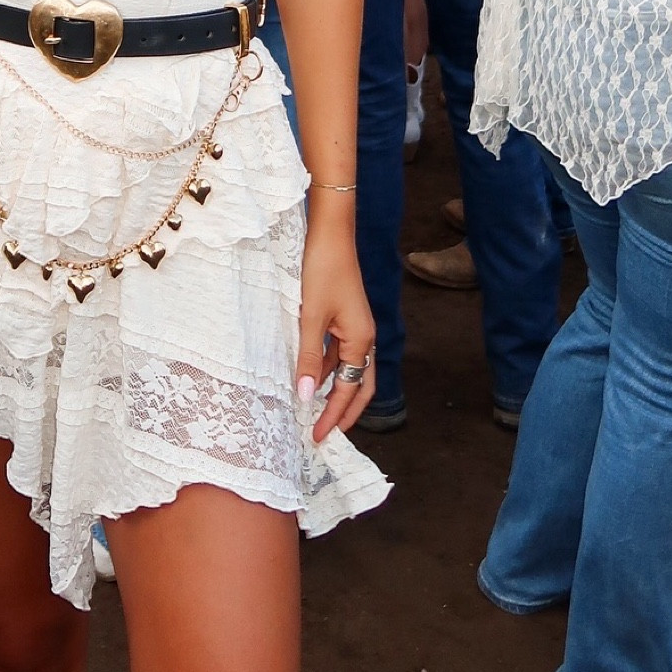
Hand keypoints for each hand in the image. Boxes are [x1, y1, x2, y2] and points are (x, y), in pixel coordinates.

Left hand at [295, 226, 375, 443]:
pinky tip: (310, 376)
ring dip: (333, 391)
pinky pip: (339, 353)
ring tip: (312, 411)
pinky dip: (327, 369)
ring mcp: (356, 328)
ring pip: (348, 370)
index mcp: (362, 340)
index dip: (334, 416)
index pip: (350, 391)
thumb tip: (306, 396)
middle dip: (343, 412)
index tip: (317, 437)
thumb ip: (308, 358)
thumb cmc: (322, 271)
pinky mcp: (345, 318)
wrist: (330, 234)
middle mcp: (365, 338)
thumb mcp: (311, 318)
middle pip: (359, 387)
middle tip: (323, 434)